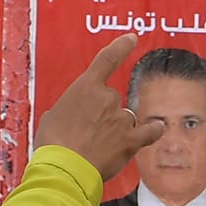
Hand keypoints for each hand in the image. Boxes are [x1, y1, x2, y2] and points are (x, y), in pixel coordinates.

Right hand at [34, 34, 166, 180]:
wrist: (63, 167)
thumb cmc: (52, 144)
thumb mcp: (52, 118)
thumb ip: (68, 111)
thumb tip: (72, 120)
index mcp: (85, 87)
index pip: (107, 60)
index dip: (121, 47)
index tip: (132, 38)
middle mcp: (107, 97)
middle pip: (113, 101)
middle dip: (102, 117)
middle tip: (86, 136)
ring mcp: (120, 118)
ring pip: (125, 119)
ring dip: (116, 131)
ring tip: (98, 148)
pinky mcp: (130, 140)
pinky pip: (150, 131)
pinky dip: (152, 131)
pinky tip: (154, 131)